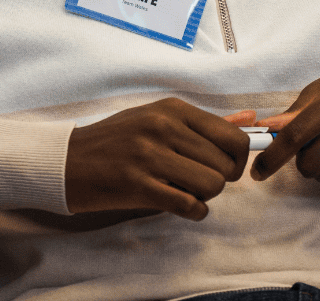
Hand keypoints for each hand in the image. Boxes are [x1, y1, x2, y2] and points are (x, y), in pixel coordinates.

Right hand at [65, 97, 249, 220]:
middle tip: (199, 180)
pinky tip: (181, 204)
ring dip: (205, 195)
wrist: (68, 160)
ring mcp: (151, 156)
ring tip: (186, 190)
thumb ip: (205, 124)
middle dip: (220, 179)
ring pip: (212, 185)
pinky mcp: (139, 186)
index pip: (232, 136)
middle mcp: (164, 128)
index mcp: (172, 109)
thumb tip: (251, 119)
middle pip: (225, 164)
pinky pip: (189, 205)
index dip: (238, 158)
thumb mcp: (157, 118)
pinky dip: (194, 211)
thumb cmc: (117, 139)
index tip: (225, 166)